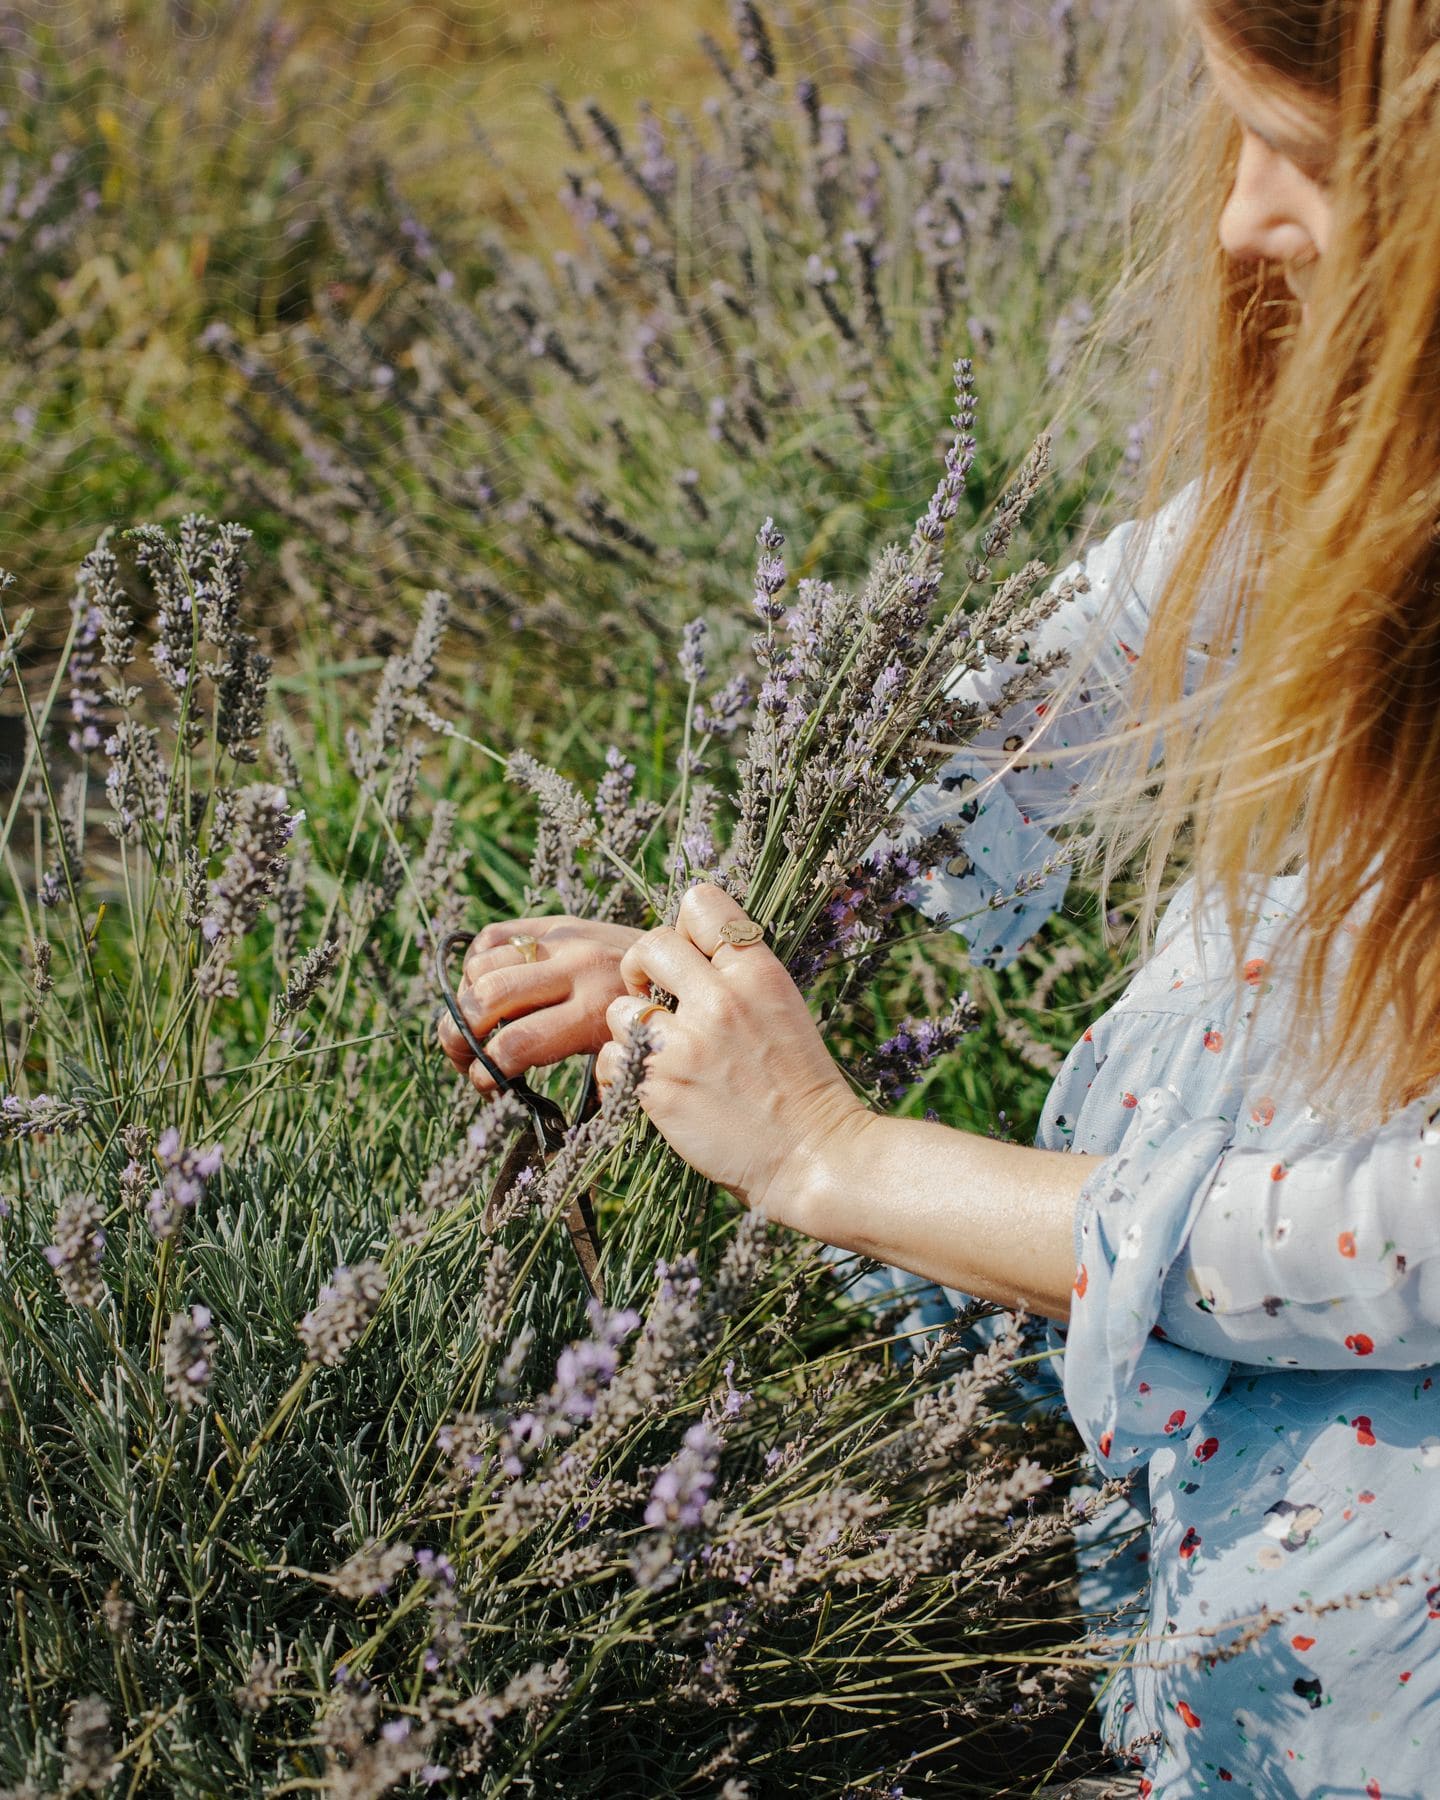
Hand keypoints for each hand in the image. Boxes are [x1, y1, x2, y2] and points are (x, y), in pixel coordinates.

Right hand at [436, 915, 642, 1093]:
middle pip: (488, 998)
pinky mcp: (558, 920)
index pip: (517, 1043)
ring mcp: (564, 939)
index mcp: (595, 1011)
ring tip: (474, 1025)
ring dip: (465, 1001)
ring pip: (483, 966)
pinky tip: (486, 987)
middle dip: (459, 1036)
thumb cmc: (657, 1023)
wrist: (686, 960)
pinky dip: (476, 963)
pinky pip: (493, 936)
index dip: (486, 1072)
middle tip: (462, 1057)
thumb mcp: (635, 1057)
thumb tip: (547, 1110)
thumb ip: (595, 1079)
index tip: (485, 1086)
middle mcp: (575, 969)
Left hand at [594, 884, 872, 1219]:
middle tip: (650, 997)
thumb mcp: (783, 1009)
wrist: (815, 1155)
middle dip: (641, 969)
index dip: (684, 927)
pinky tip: (648, 1086)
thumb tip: (686, 955)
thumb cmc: (802, 1086)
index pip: (702, 903)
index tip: (687, 957)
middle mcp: (722, 1000)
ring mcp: (688, 1044)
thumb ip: (739, 978)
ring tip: (656, 1052)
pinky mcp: (661, 1089)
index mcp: (759, 973)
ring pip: (620, 1008)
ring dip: (630, 1029)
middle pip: (651, 945)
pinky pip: (610, 1060)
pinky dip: (621, 1074)